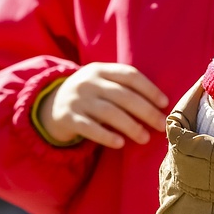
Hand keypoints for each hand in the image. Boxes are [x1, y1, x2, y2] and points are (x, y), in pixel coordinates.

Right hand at [39, 63, 168, 147]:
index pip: (130, 75)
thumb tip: (160, 106)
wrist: (49, 106)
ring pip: (109, 112)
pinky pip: (89, 128)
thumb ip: (123, 88)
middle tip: (160, 125)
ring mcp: (76, 99)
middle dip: (145, 111)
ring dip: (130, 126)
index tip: (164, 103)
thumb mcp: (101, 83)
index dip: (149, 89)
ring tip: (144, 138)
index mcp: (100, 69)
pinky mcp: (67, 118)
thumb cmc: (89, 96)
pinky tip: (120, 144)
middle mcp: (88, 82)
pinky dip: (106, 136)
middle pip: (123, 95)